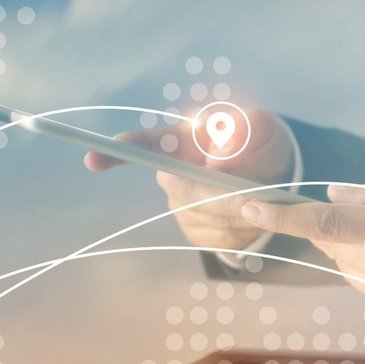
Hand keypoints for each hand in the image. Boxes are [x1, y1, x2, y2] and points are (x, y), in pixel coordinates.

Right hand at [85, 107, 296, 252]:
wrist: (272, 179)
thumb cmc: (260, 145)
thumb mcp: (261, 127)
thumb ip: (245, 129)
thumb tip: (218, 157)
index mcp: (179, 143)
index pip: (141, 146)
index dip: (117, 152)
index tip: (93, 158)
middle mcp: (171, 176)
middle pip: (181, 191)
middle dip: (220, 195)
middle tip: (255, 194)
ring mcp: (180, 207)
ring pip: (204, 216)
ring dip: (238, 211)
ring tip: (262, 195)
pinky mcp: (196, 233)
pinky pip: (216, 236)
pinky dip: (241, 228)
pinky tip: (251, 213)